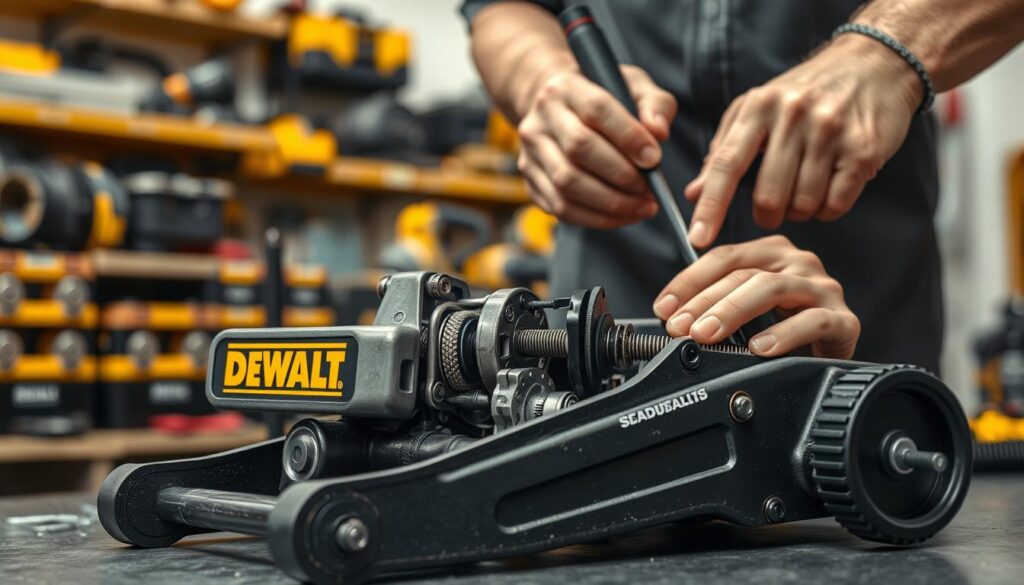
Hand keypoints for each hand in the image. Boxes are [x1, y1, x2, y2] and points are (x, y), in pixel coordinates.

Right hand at [517, 65, 676, 228]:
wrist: (558, 111)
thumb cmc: (604, 99)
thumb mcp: (634, 88)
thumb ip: (654, 105)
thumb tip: (658, 133)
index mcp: (565, 88)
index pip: (596, 110)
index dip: (628, 137)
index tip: (654, 159)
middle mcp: (540, 120)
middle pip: (578, 149)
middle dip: (621, 174)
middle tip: (650, 189)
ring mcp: (529, 153)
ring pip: (567, 184)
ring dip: (611, 202)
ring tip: (643, 206)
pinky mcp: (530, 181)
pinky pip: (561, 208)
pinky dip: (597, 218)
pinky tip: (624, 215)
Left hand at [651, 235, 859, 358]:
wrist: (834, 352)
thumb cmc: (787, 328)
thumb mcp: (748, 309)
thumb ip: (716, 304)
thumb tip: (673, 317)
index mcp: (771, 253)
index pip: (723, 258)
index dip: (688, 282)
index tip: (663, 307)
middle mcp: (797, 263)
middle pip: (743, 274)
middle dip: (704, 302)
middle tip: (680, 327)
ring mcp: (822, 289)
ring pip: (772, 288)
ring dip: (732, 312)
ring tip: (707, 334)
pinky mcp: (843, 319)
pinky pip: (814, 322)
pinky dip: (784, 335)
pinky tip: (761, 348)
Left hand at [684, 33, 923, 247]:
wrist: (872, 63)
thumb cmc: (802, 94)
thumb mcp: (755, 110)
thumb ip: (723, 151)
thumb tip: (694, 194)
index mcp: (759, 106)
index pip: (726, 165)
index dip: (710, 207)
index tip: (697, 240)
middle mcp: (794, 115)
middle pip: (768, 197)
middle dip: (766, 214)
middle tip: (773, 206)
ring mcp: (831, 131)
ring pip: (803, 205)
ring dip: (800, 211)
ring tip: (805, 187)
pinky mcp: (863, 149)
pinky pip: (835, 205)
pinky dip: (827, 209)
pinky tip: (830, 187)